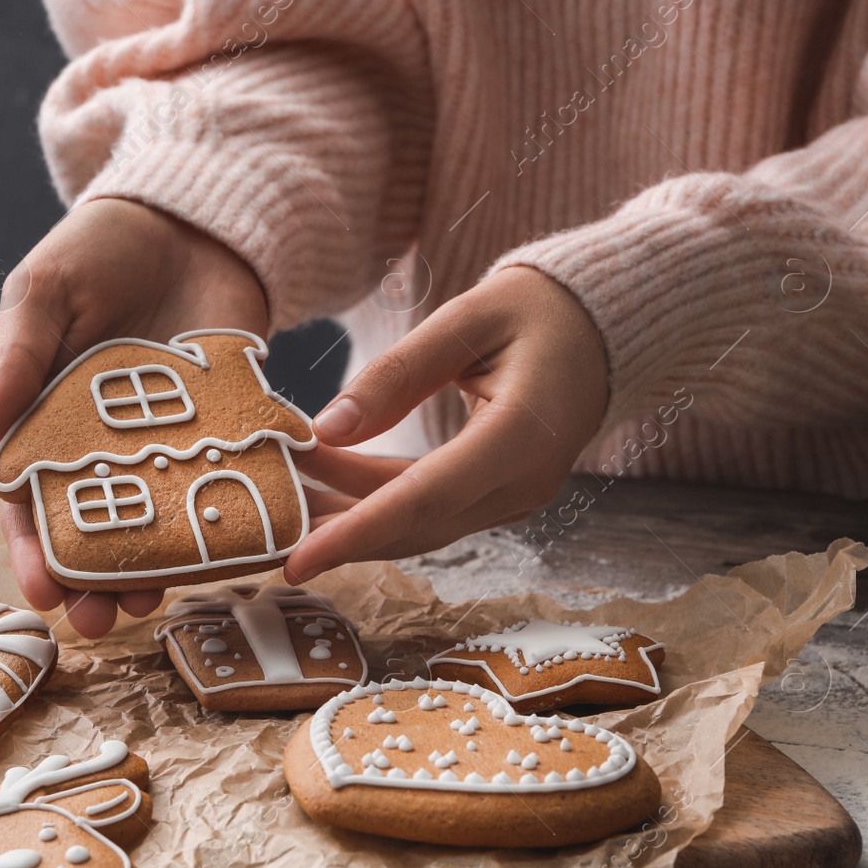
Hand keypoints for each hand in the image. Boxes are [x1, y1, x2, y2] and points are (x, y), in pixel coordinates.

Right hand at [0, 198, 267, 637]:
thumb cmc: (97, 250)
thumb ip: (17, 361)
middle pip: (94, 531)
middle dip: (91, 582)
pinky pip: (222, 486)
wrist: (190, 218)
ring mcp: (166, 444)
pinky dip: (223, 523)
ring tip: (153, 606)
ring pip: (156, 524)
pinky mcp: (224, 430)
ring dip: (153, 571)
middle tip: (98, 622)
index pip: (31, 503)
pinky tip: (226, 556)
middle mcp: (106, 448)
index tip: (40, 594)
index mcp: (48, 422)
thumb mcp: (42, 294)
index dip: (32, 552)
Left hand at [284, 266, 607, 580]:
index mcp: (520, 437)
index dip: (355, 533)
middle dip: (335, 531)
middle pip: (414, 525)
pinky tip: (323, 480)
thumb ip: (397, 373)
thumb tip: (327, 427)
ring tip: (280, 496)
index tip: (297, 559)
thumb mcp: (466, 318)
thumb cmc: (541, 308)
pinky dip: (374, 500)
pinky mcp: (499, 491)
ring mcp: (514, 493)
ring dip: (348, 515)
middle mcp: (522, 482)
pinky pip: (429, 507)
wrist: (604, 324)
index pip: (424, 499)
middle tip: (263, 528)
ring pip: (417, 523)